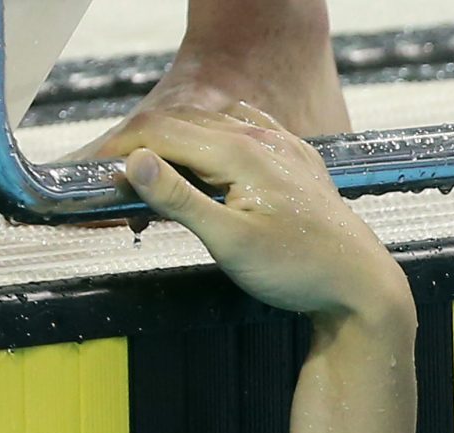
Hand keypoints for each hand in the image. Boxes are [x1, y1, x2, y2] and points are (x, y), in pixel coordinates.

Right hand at [114, 104, 409, 324]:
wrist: (363, 287)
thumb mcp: (231, 242)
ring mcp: (285, 149)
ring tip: (149, 176)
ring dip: (176, 144)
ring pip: (214, 126)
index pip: (162, 134)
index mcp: (241, 152)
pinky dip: (214, 140)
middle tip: (109, 179)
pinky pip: (247, 132)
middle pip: (184, 125)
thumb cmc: (300, 271)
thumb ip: (181, 200)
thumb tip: (135, 162)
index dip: (120, 149)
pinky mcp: (299, 164)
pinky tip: (207, 154)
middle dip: (142, 147)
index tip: (90, 172)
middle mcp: (264, 140)